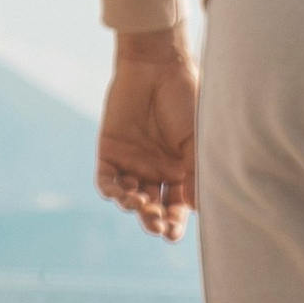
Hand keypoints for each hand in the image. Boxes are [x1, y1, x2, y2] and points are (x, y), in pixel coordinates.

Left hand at [97, 28, 199, 240]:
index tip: (173, 235)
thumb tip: (196, 209)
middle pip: (153, 207)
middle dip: (154, 220)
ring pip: (129, 198)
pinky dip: (112, 190)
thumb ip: (194, 172)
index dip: (175, 223)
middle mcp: (156, 172)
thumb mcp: (196, 139)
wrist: (159, 67)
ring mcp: (132, 163)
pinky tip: (122, 193)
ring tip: (140, 203)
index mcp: (180, 172)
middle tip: (157, 224)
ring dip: (134, 206)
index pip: (177, 206)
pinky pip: (107, 180)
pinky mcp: (110, 152)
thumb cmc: (186, 100)